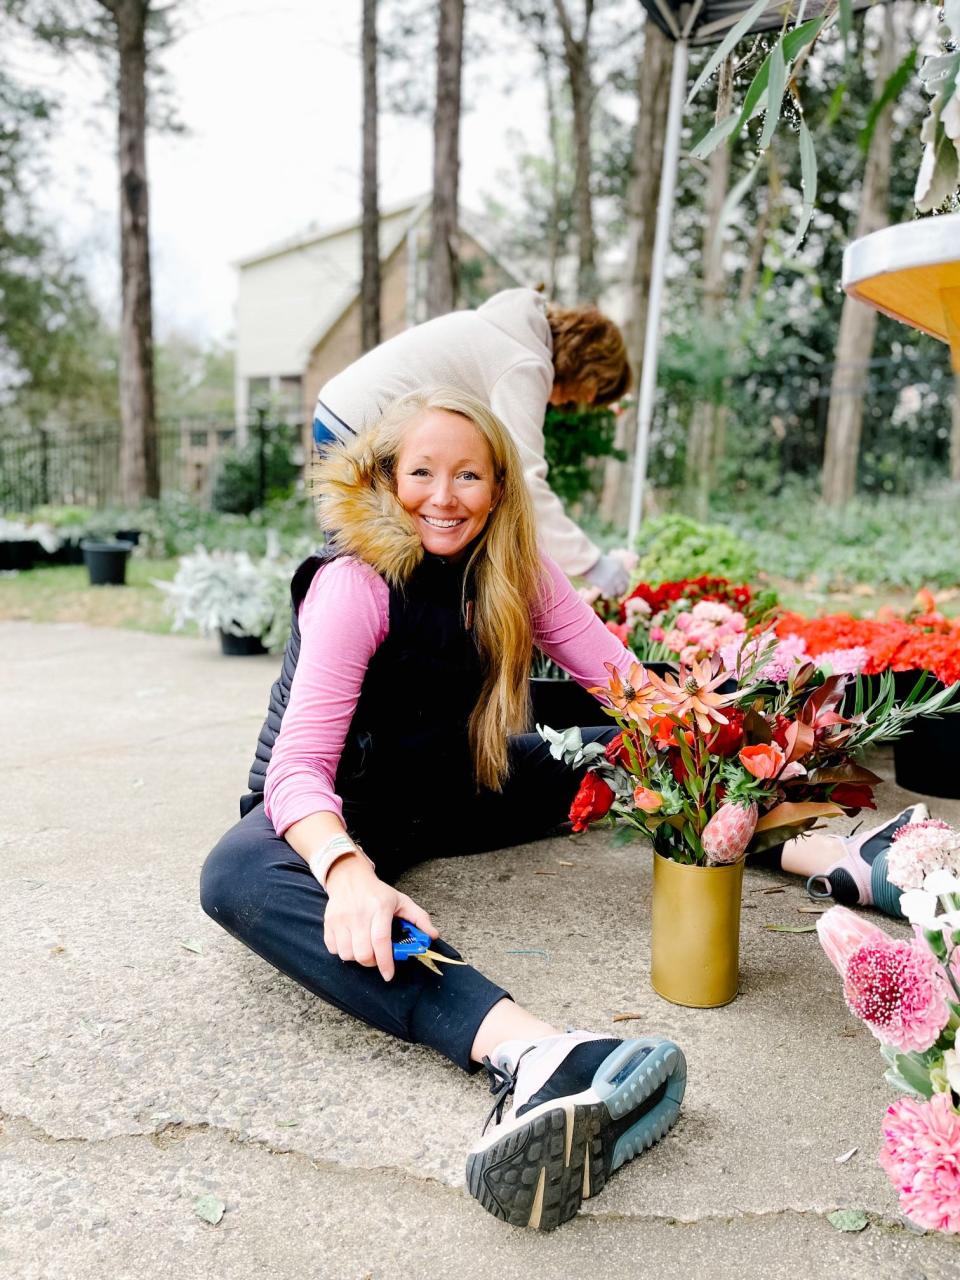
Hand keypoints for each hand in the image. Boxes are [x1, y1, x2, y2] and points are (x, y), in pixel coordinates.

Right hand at [323, 856, 437, 981]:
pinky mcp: (328, 923)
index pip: (381, 941)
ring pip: (347, 954)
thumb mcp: (402, 901)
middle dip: (372, 962)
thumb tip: (433, 936)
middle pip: (363, 953)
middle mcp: (358, 914)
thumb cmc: (377, 893)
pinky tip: (351, 942)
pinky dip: (343, 951)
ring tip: (364, 948)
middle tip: (377, 957)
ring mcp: (341, 919)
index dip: (385, 962)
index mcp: (380, 908)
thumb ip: (419, 919)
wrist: (350, 878)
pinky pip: (333, 949)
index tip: (389, 975)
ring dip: (357, 958)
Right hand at [584, 553, 629, 598]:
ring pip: (619, 591)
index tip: (620, 586)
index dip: (624, 583)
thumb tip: (613, 578)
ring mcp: (613, 578)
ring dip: (615, 594)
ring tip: (611, 595)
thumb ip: (612, 568)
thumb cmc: (592, 562)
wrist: (586, 563)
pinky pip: (611, 593)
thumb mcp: (607, 561)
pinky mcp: (607, 585)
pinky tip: (604, 595)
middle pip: (626, 585)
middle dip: (622, 591)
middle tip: (618, 594)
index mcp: (620, 564)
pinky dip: (609, 595)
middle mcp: (619, 571)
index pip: (627, 576)